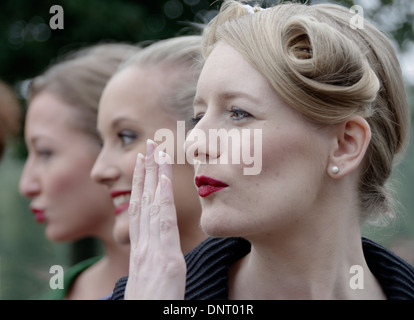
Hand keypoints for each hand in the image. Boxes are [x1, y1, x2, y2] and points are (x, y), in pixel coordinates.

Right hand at [125, 139, 185, 299]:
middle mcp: (145, 248)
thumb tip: (157, 255)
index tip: (145, 164)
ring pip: (151, 206)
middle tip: (148, 147)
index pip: (141, 212)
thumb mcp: (151, 284)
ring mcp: (154, 253)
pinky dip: (161, 199)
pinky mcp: (166, 262)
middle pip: (143, 202)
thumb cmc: (152, 307)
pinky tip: (163, 179)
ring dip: (153, 176)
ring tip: (154, 150)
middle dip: (145, 173)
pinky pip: (163, 225)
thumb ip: (154, 265)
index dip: (141, 186)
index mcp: (142, 253)